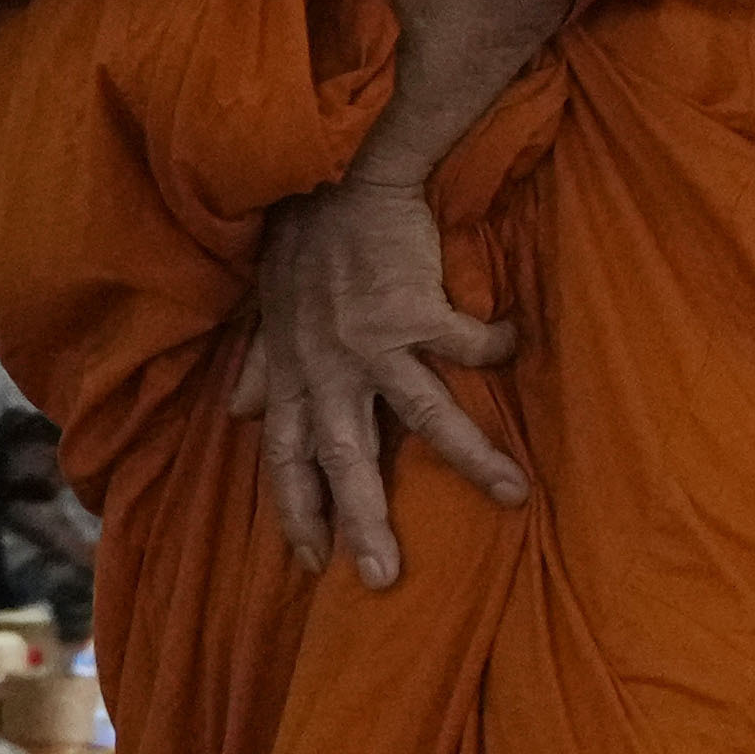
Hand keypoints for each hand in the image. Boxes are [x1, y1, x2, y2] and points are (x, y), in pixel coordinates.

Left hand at [231, 171, 523, 589]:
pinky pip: (463, 342)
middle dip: (361, 521)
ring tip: (513, 494)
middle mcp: (326, 369)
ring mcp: (370, 343)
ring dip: (470, 457)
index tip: (310, 559)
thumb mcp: (268, 310)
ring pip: (421, 416)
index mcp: (293, 375)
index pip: (283, 460)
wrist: (337, 176)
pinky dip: (492, 345)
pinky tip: (517, 347)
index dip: (295, 511)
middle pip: (344, 459)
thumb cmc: (305, 245)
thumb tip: (237, 410)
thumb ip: (260, 365)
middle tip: (383, 577)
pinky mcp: (414, 308)